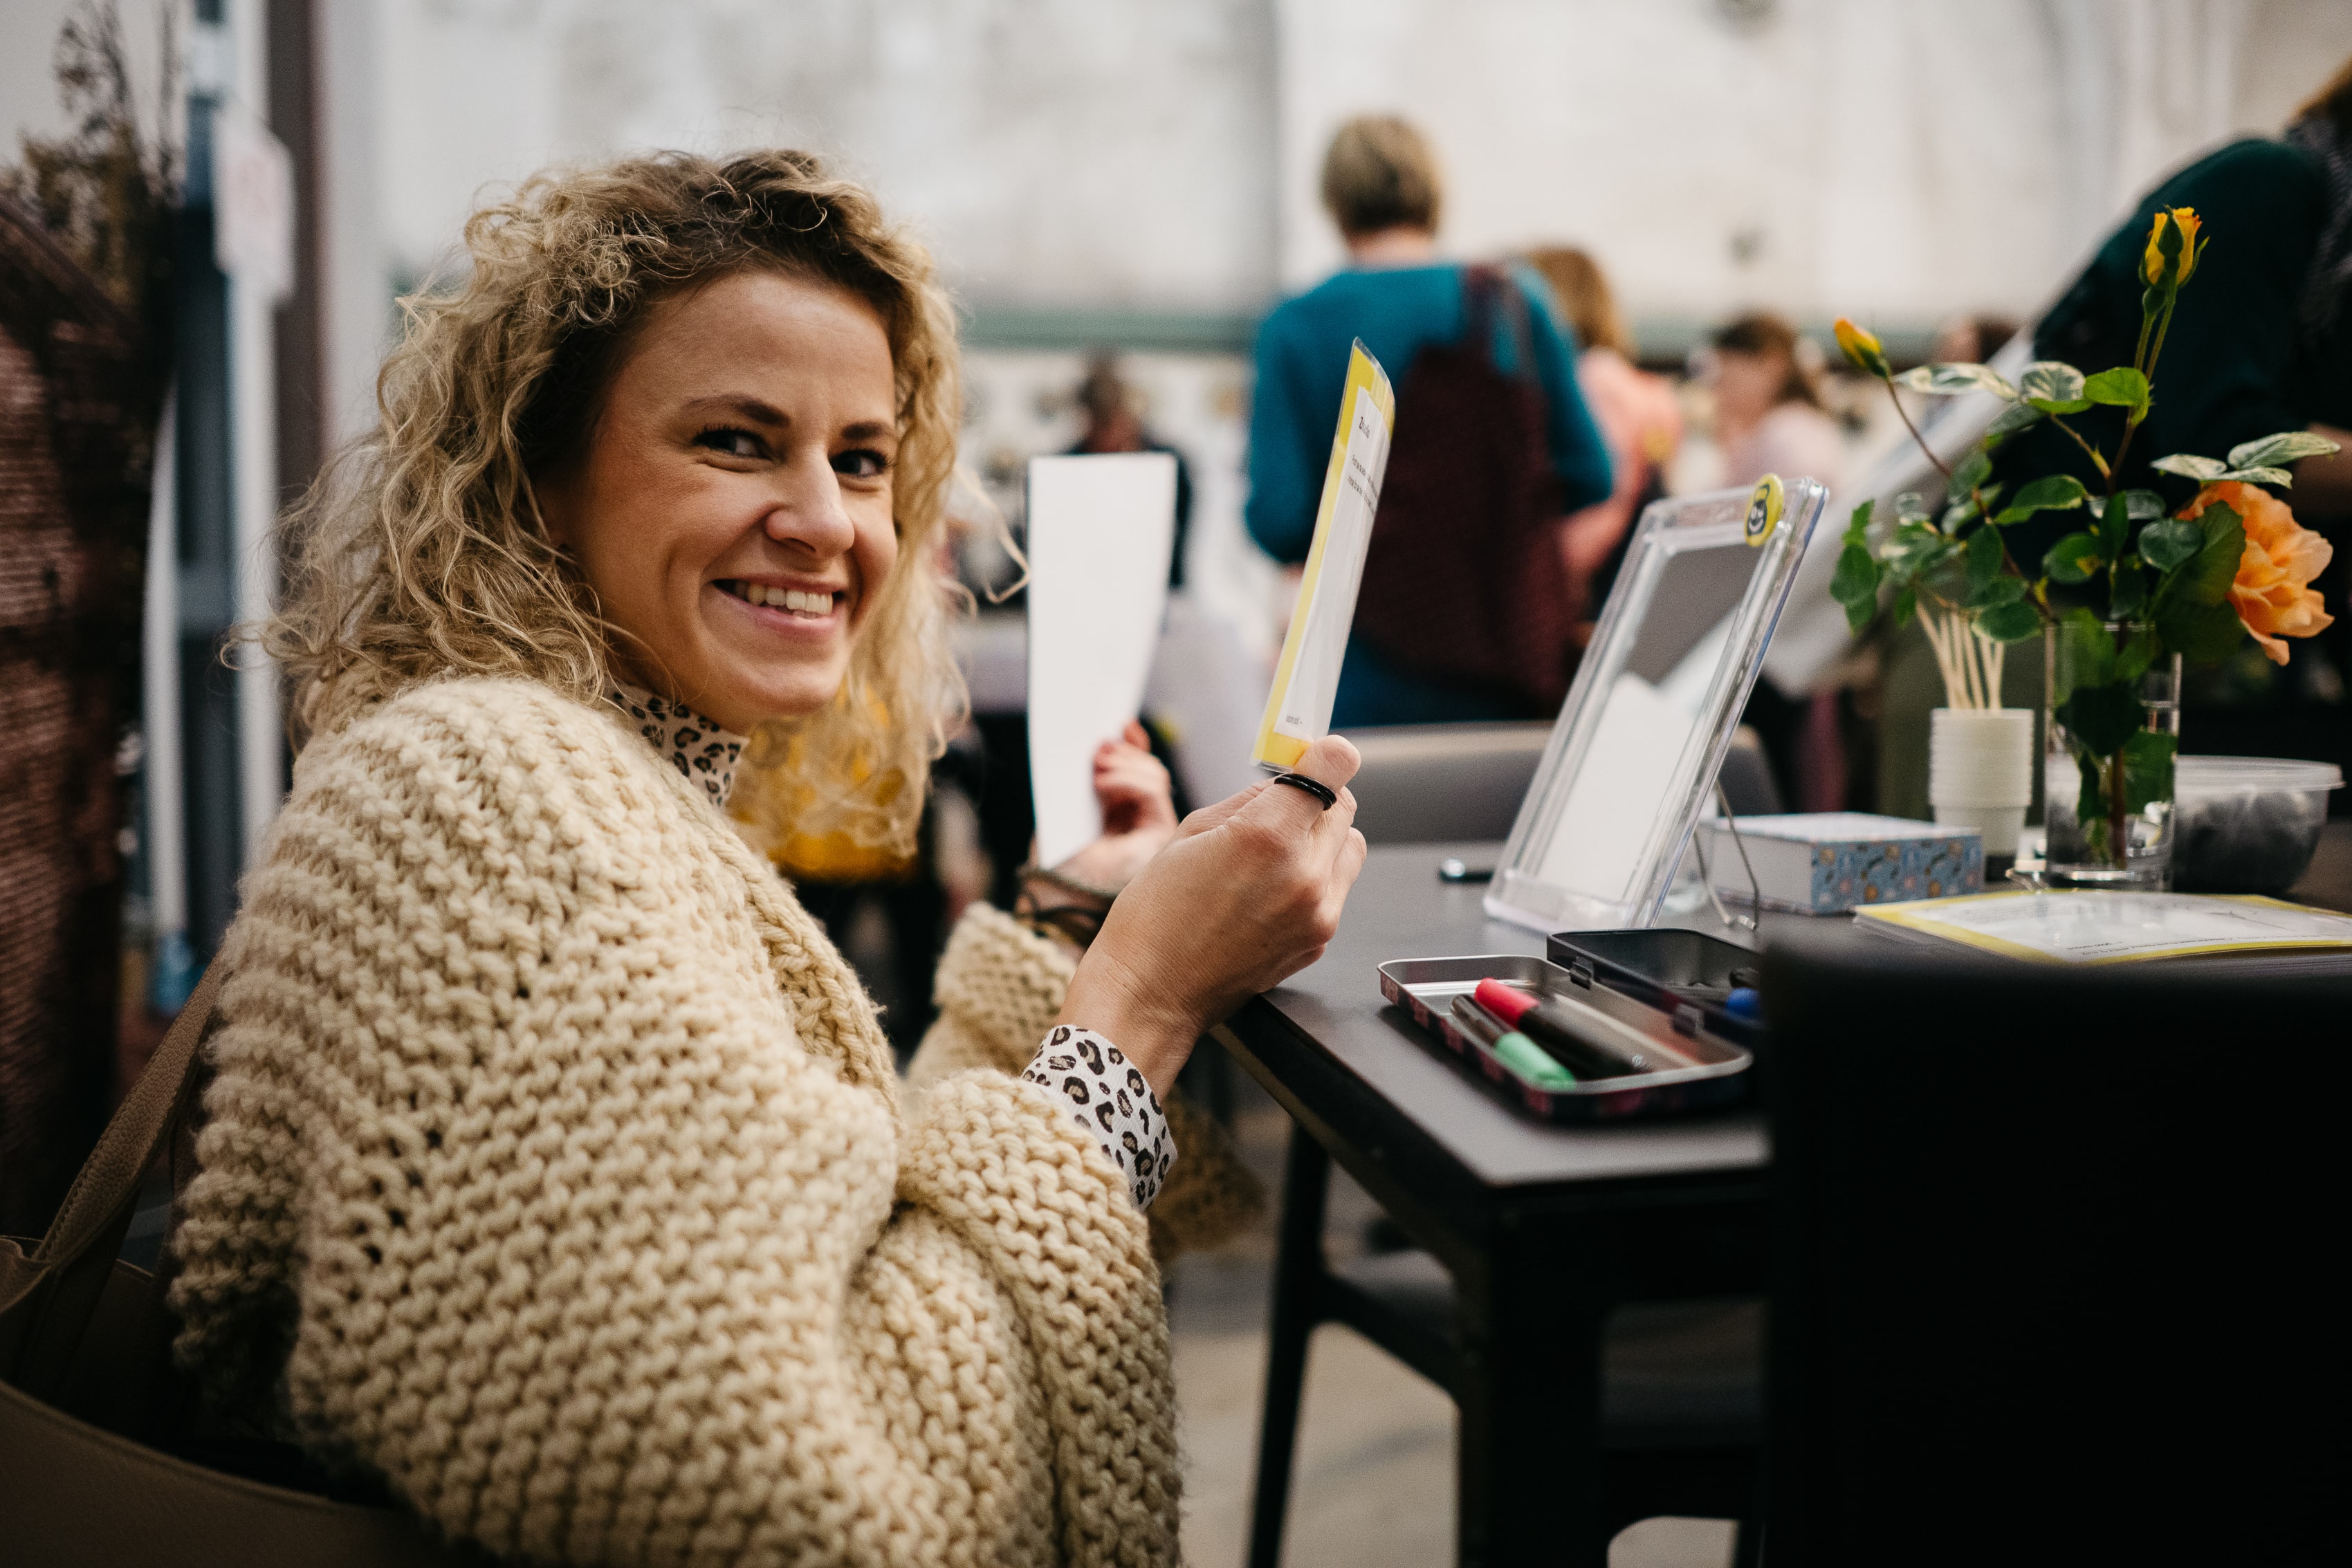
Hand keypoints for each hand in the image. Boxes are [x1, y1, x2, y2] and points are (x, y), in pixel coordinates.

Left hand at [1053, 721, 1178, 892]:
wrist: (1055, 908)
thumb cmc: (1054, 869)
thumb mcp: (1066, 811)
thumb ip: (1091, 782)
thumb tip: (1107, 742)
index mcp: (1118, 818)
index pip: (1138, 773)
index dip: (1133, 746)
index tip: (1119, 724)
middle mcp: (1140, 825)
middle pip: (1150, 771)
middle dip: (1126, 753)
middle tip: (1098, 748)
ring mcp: (1153, 833)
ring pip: (1156, 778)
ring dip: (1125, 765)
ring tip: (1095, 771)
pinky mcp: (1159, 840)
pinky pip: (1154, 795)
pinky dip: (1129, 781)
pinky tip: (1103, 785)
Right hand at [1055, 735, 1368, 1097]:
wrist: (1150, 995)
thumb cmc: (1155, 914)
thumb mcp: (1188, 833)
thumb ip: (1247, 800)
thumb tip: (1285, 781)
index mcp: (1267, 839)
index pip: (1332, 772)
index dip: (1325, 756)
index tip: (1316, 754)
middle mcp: (1304, 876)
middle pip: (1343, 807)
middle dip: (1314, 798)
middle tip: (1277, 808)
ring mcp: (1317, 914)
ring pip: (1348, 848)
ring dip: (1321, 839)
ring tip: (1273, 855)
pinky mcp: (1318, 941)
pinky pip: (1335, 889)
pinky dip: (1313, 879)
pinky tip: (1268, 892)